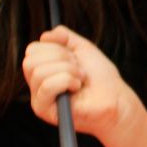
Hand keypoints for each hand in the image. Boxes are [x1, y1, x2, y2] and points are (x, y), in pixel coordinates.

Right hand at [22, 25, 136, 141]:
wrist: (115, 98)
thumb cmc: (100, 76)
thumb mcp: (82, 48)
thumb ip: (63, 36)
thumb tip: (45, 36)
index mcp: (42, 69)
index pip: (32, 50)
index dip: (55, 47)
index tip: (74, 56)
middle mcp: (36, 84)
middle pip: (30, 60)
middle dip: (61, 58)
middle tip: (79, 68)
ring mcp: (38, 98)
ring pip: (39, 72)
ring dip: (67, 70)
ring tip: (81, 78)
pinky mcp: (44, 110)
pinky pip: (46, 86)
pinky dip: (66, 81)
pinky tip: (77, 87)